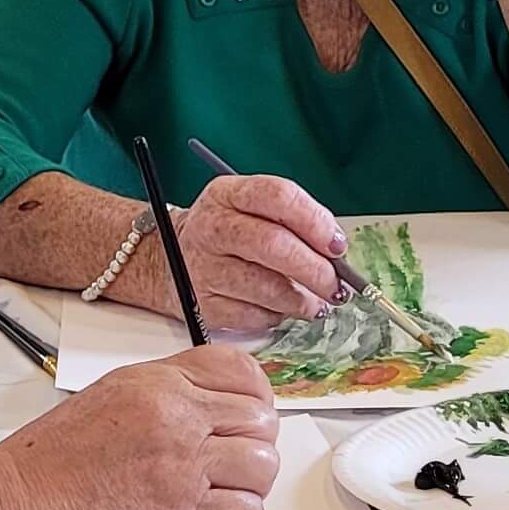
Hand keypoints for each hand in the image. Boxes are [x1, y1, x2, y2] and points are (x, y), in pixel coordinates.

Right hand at [0, 345, 278, 509]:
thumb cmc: (35, 477)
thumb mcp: (102, 407)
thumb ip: (158, 406)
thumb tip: (206, 421)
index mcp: (153, 383)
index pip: (239, 369)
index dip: (254, 398)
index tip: (244, 423)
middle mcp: (174, 414)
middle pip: (259, 419)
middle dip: (251, 449)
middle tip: (226, 473)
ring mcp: (181, 464)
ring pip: (262, 465)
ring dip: (246, 488)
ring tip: (212, 503)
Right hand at [136, 173, 346, 329]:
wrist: (171, 258)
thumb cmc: (231, 232)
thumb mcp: (253, 209)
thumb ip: (295, 222)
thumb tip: (335, 253)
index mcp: (229, 194)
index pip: (279, 197)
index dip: (316, 222)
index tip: (337, 246)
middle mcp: (211, 227)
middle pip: (274, 245)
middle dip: (315, 270)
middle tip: (336, 286)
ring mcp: (202, 267)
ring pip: (266, 287)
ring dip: (302, 301)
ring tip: (318, 303)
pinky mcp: (200, 304)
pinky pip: (252, 316)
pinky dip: (277, 316)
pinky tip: (282, 309)